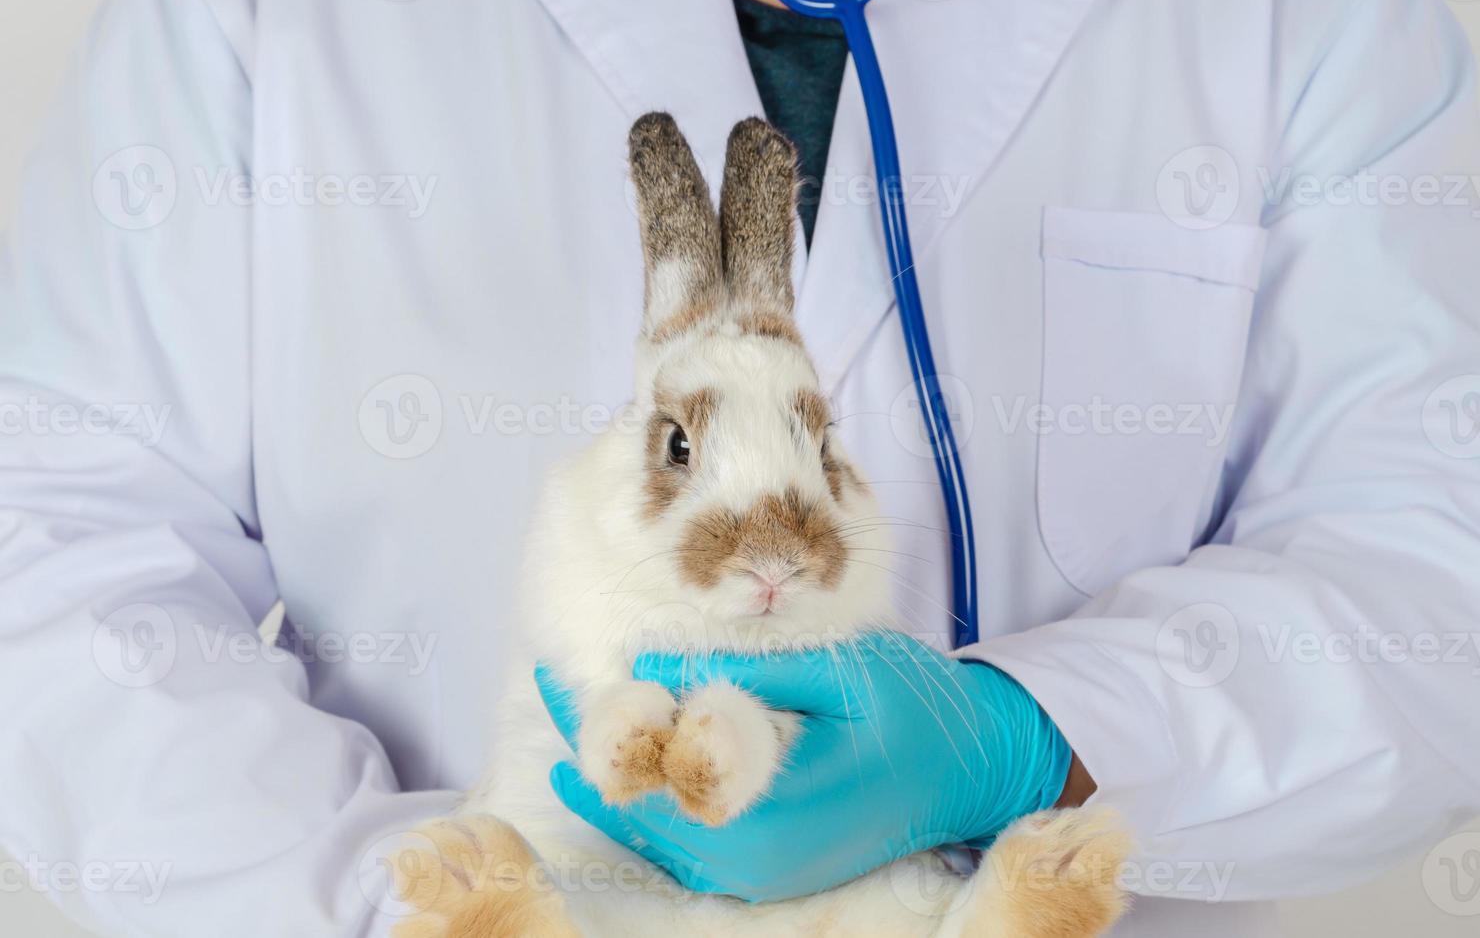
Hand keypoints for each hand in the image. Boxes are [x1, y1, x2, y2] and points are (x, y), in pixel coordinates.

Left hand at [536, 631, 1072, 901]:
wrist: (975, 769)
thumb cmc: (917, 711)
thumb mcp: (842, 671)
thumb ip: (749, 669)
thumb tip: (656, 661)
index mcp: (776, 808)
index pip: (657, 772)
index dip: (600, 725)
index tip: (558, 679)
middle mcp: (760, 857)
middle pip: (644, 810)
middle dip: (593, 750)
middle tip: (547, 689)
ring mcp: (765, 873)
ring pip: (660, 837)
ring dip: (612, 781)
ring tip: (568, 727)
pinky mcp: (771, 872)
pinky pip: (689, 849)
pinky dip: (649, 809)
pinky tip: (621, 774)